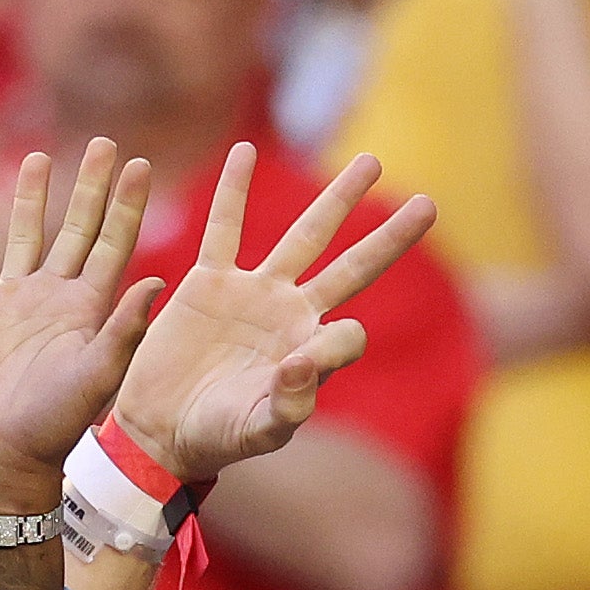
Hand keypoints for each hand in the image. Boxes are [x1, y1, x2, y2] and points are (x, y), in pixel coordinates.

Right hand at [0, 143, 158, 501]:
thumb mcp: (98, 375)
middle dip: (87, 187)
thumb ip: (125, 329)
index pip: (112, 243)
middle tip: (102, 143)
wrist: (2, 456)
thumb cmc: (55, 425)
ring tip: (36, 157)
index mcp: (86, 309)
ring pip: (20, 235)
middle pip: (73, 229)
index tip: (139, 164)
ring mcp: (9, 302)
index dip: (126, 205)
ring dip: (27, 198)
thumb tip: (159, 281)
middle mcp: (51, 297)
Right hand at [110, 146, 438, 483]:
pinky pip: (224, 227)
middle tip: (429, 205)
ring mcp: (253, 293)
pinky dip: (233, 191)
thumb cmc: (217, 439)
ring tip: (372, 162)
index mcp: (310, 351)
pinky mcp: (208, 282)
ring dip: (337, 200)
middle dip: (389, 237)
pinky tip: (245, 151)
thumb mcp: (259, 431)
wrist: (161, 429)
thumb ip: (290, 401)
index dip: (340, 343)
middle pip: (351, 265)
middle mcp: (291, 315)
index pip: (349, 333)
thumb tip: (306, 359)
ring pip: (303, 235)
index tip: (301, 367)